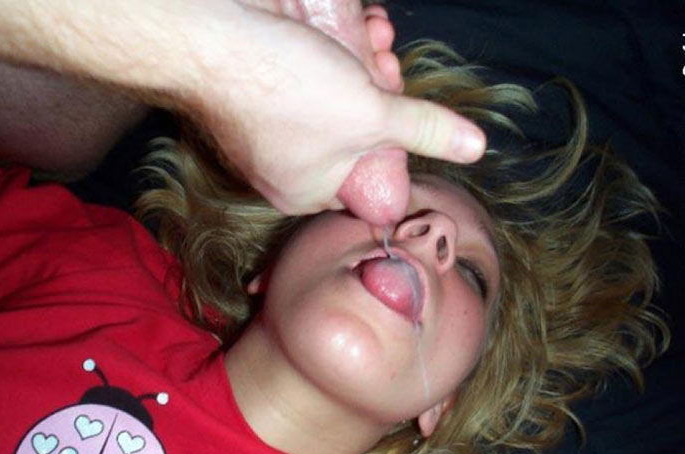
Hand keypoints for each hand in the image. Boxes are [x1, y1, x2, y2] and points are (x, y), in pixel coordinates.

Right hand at [194, 0, 485, 224]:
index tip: (401, 107)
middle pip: (349, 136)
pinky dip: (323, 57)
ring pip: (327, 103)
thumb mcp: (372, 114)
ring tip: (372, 33)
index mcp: (305, 192)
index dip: (391, 142)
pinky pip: (297, 84)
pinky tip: (343, 27)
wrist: (212, 42)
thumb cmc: (289, 93)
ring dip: (357, 65)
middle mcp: (279, 170)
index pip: (364, 180)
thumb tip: (475, 148)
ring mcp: (259, 134)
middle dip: (378, 93)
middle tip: (386, 61)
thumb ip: (424, 129)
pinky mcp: (247, 98)